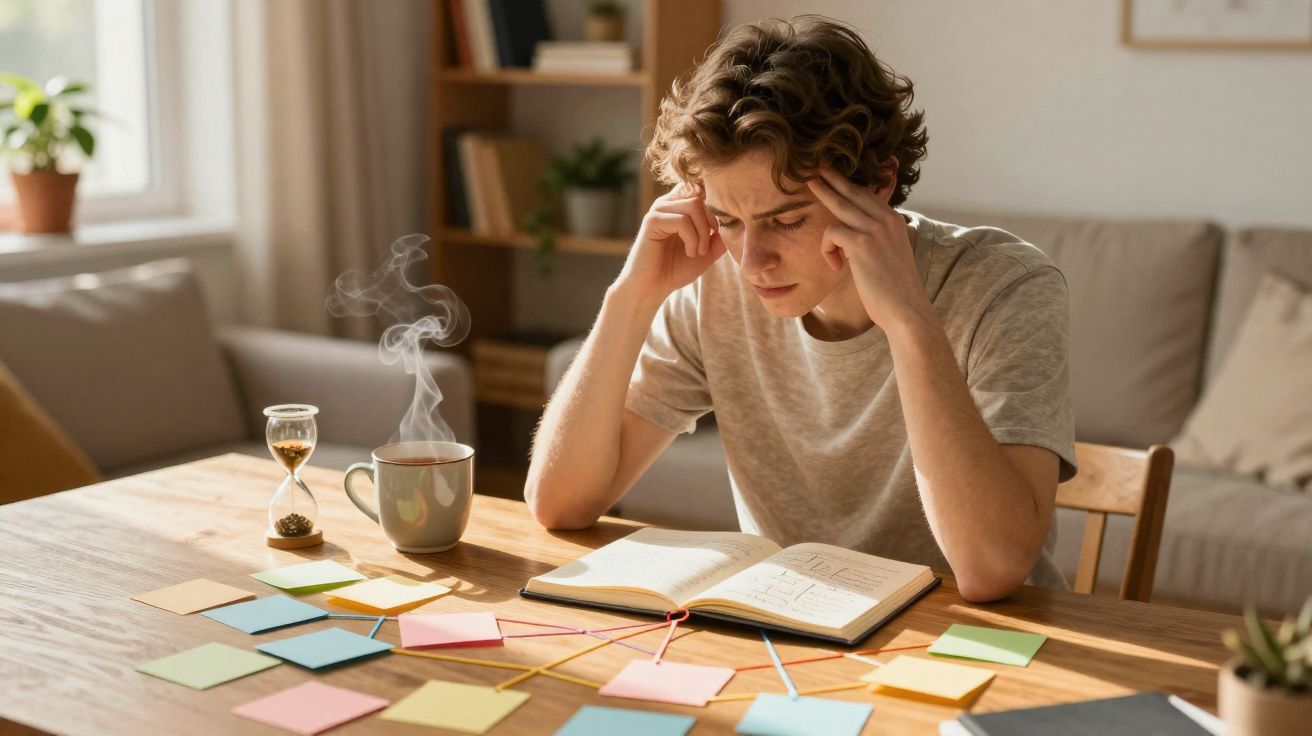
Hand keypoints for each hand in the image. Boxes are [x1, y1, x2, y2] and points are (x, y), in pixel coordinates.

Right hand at [614, 182, 725, 305]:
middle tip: (707, 247)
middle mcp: (668, 202)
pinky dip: (692, 238)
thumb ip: (721, 235)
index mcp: (679, 204)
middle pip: (701, 195)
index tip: (717, 230)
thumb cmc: (677, 268)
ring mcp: (659, 209)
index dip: (715, 205)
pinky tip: (689, 252)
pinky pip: (682, 220)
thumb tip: (739, 220)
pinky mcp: (652, 220)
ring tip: (698, 251)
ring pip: (694, 205)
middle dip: (712, 222)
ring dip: (703, 232)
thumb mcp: (707, 250)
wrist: (653, 287)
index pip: (702, 187)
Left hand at [806, 166, 932, 330]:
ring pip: (838, 206)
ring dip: (823, 209)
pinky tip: (835, 266)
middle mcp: (886, 219)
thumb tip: (850, 235)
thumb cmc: (894, 289)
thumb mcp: (888, 254)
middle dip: (830, 178)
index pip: (866, 194)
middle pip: (852, 191)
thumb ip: (874, 238)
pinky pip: (831, 232)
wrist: (907, 310)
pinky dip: (827, 249)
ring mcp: (875, 229)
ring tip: (812, 197)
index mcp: (894, 220)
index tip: (832, 177)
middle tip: (813, 170)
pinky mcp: (861, 244)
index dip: (847, 185)